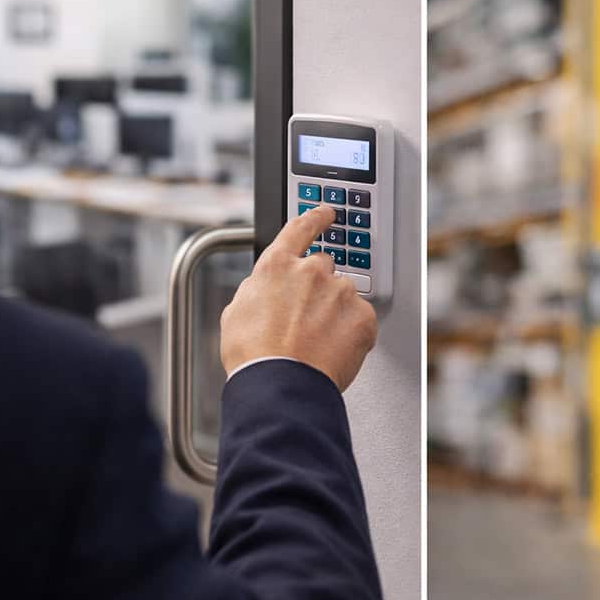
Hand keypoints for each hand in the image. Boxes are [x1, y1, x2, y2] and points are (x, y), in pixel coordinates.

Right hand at [219, 205, 377, 392]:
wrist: (279, 386)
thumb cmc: (254, 357)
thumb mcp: (237, 313)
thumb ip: (258, 289)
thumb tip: (266, 288)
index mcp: (277, 266)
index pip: (301, 228)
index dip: (315, 218)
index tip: (325, 213)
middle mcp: (311, 271)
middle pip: (324, 267)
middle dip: (319, 288)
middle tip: (307, 319)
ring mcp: (339, 292)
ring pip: (343, 295)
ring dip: (335, 312)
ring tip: (317, 342)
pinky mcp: (362, 316)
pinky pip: (361, 319)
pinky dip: (352, 333)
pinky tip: (333, 350)